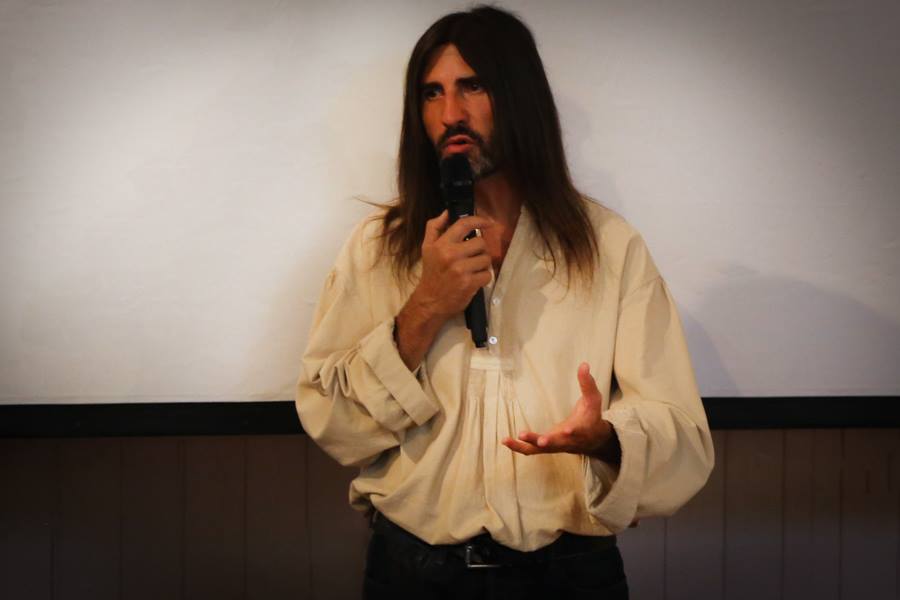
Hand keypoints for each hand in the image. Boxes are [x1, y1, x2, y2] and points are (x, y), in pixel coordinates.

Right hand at [413, 210, 493, 317]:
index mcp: (442, 244)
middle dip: (480, 250)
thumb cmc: (431, 273)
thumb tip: (447, 212)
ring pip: (486, 259)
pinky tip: (474, 279)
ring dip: (483, 264)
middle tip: (473, 257)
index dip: (479, 220)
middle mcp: (451, 255)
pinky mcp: (469, 283)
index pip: (464, 224)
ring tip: (473, 269)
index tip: (488, 223)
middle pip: (481, 243)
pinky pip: (487, 274)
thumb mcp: (427, 248)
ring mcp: (461, 270)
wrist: (430, 301)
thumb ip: (434, 228)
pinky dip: (484, 277)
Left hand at [502, 363, 619, 462]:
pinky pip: (531, 450)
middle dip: (547, 442)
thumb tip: (584, 364)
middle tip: (539, 440)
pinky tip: (505, 440)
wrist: (593, 439)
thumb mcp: (593, 399)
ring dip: (523, 446)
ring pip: (539, 450)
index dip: (572, 432)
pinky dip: (519, 447)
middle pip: (556, 444)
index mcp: (581, 429)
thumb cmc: (592, 416)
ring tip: (507, 440)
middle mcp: (567, 441)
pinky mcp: (546, 448)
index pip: (577, 431)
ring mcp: (555, 446)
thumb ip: (587, 383)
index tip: (567, 430)